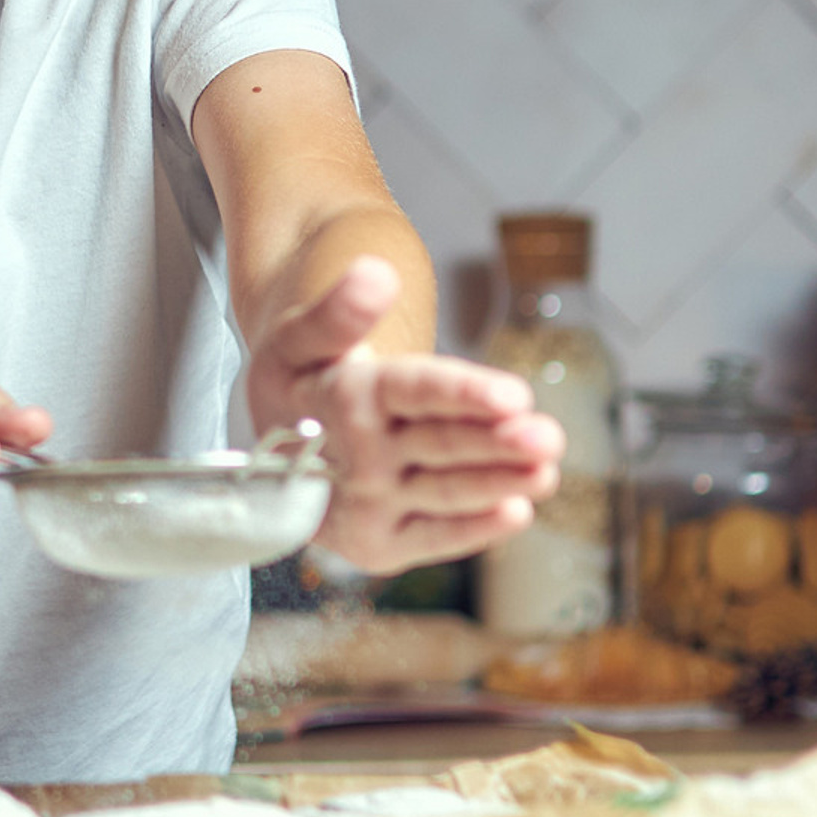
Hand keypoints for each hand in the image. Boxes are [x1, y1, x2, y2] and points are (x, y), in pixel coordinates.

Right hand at [247, 259, 563, 573]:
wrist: (267, 453)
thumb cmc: (300, 381)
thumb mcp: (300, 338)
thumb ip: (339, 309)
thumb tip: (376, 273)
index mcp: (342, 397)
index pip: (411, 391)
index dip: (463, 394)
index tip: (515, 396)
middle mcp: (356, 456)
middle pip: (440, 444)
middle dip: (498, 443)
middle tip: (550, 437)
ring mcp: (368, 504)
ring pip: (446, 492)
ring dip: (500, 483)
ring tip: (547, 471)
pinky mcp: (380, 543)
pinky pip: (435, 537)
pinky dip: (475, 529)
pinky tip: (517, 512)